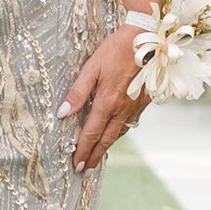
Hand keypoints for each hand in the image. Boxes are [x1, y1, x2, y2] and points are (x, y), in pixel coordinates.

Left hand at [60, 22, 144, 172]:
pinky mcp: (145, 101)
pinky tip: (116, 133)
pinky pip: (130, 123)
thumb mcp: (92, 67)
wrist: (148, 38)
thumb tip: (62, 114)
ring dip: (107, 146)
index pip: (91, 133)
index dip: (83, 150)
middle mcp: (123, 109)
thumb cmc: (117, 49)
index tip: (76, 165)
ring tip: (98, 157)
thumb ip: (77, 92)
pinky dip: (120, 133)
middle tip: (85, 170)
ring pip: (120, 133)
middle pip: (106, 139)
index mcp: (107, 102)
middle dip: (94, 156)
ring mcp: (135, 107)